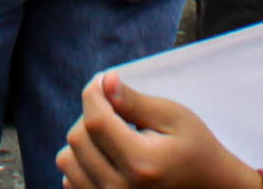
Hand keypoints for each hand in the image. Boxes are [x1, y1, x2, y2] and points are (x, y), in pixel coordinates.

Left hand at [60, 74, 262, 188]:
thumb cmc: (195, 151)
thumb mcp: (174, 118)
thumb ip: (135, 102)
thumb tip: (104, 82)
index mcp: (141, 164)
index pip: (95, 122)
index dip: (93, 94)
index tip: (102, 83)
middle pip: (77, 139)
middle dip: (90, 115)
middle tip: (114, 111)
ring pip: (67, 160)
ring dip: (83, 141)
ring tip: (111, 136)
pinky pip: (70, 181)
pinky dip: (81, 164)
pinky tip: (106, 157)